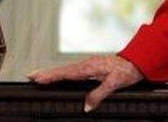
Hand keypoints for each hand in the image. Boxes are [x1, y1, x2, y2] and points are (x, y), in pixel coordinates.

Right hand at [28, 55, 143, 112]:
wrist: (137, 61)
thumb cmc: (127, 71)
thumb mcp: (115, 84)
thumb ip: (100, 94)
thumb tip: (86, 107)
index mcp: (89, 67)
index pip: (66, 73)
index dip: (51, 76)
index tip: (37, 78)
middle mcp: (86, 64)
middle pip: (62, 69)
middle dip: (46, 73)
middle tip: (30, 76)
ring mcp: (88, 64)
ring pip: (66, 69)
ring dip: (52, 72)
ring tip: (38, 76)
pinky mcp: (91, 66)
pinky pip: (72, 69)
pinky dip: (62, 72)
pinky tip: (59, 76)